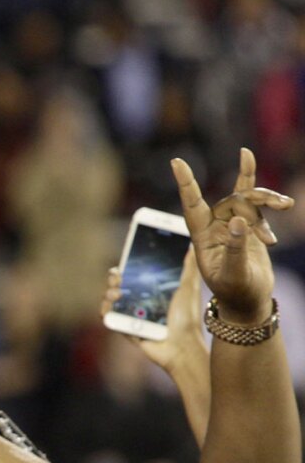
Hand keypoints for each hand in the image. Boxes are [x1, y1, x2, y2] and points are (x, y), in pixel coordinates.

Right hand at [100, 251, 206, 375]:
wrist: (181, 346)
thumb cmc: (187, 319)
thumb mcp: (188, 289)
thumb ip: (187, 268)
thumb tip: (191, 245)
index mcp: (154, 289)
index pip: (136, 272)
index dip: (128, 264)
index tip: (126, 257)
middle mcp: (140, 300)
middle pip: (120, 284)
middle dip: (115, 276)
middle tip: (117, 274)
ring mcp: (130, 314)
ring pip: (111, 299)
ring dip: (109, 292)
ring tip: (116, 293)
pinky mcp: (123, 327)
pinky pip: (108, 317)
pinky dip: (105, 310)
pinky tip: (109, 305)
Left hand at [171, 149, 294, 320]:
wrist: (249, 301)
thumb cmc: (237, 292)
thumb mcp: (235, 274)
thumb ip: (236, 248)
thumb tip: (238, 220)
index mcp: (202, 238)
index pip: (191, 206)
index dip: (185, 184)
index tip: (176, 162)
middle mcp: (213, 227)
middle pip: (232, 199)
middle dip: (256, 199)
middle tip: (278, 212)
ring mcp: (230, 224)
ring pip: (247, 199)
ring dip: (267, 200)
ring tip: (287, 205)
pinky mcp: (246, 225)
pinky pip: (254, 203)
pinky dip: (268, 205)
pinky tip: (264, 190)